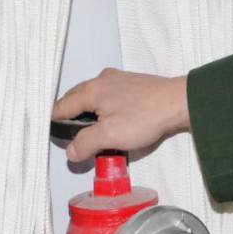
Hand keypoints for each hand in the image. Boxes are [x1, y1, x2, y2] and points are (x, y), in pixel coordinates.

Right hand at [52, 68, 189, 161]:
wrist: (179, 102)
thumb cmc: (145, 117)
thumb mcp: (109, 136)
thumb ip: (85, 144)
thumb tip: (70, 152)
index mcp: (90, 90)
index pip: (61, 107)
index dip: (54, 124)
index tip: (53, 137)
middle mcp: (101, 80)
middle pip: (75, 101)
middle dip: (71, 119)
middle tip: (72, 139)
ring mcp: (118, 81)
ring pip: (93, 99)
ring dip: (89, 115)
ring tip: (92, 134)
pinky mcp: (132, 85)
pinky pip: (109, 98)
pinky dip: (104, 110)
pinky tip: (112, 123)